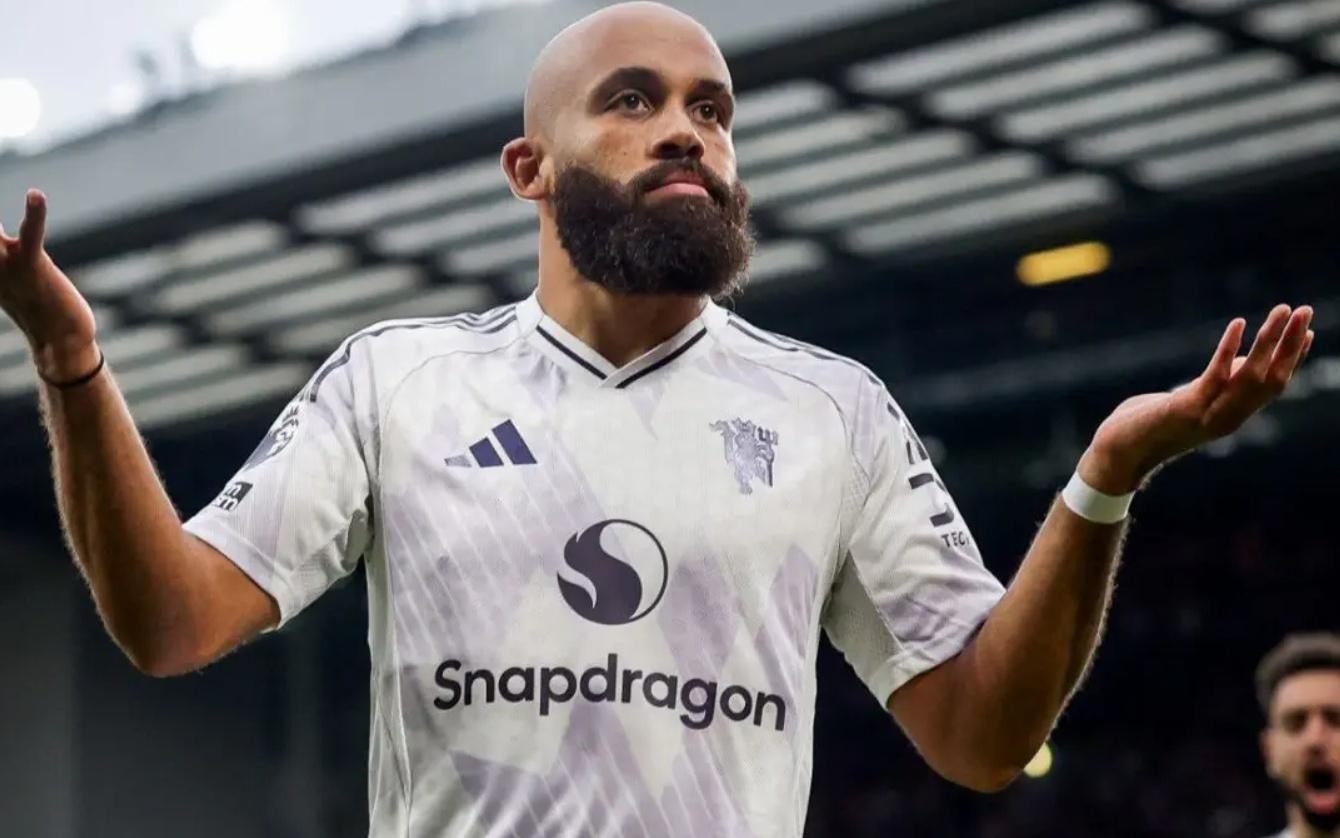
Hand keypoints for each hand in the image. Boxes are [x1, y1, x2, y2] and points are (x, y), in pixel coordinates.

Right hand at [0, 190, 100, 380]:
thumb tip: (14, 251)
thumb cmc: (42, 312)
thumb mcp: (16, 283)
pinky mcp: (33, 266)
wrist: (62, 342)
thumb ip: (13, 258)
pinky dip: (35, 214)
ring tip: (27, 200)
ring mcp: (7, 265)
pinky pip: (31, 235)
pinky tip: (36, 195)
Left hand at [1078, 304, 1314, 494]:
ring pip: (1251, 375)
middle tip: (1306, 309)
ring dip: (1270, 341)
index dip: (1292, 359)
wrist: (1118, 455)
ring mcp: (1210, 415)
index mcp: (1231, 417)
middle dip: (1291, 343)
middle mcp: (1228, 418)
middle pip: (1272, 378)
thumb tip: (1242, 361)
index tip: (1307, 331)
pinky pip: (1215, 376)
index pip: (1273, 386)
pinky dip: (1228, 349)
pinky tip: (1238, 323)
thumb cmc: (1148, 425)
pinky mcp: (1187, 408)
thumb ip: (1216, 384)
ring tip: (1282, 309)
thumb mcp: (1190, 401)